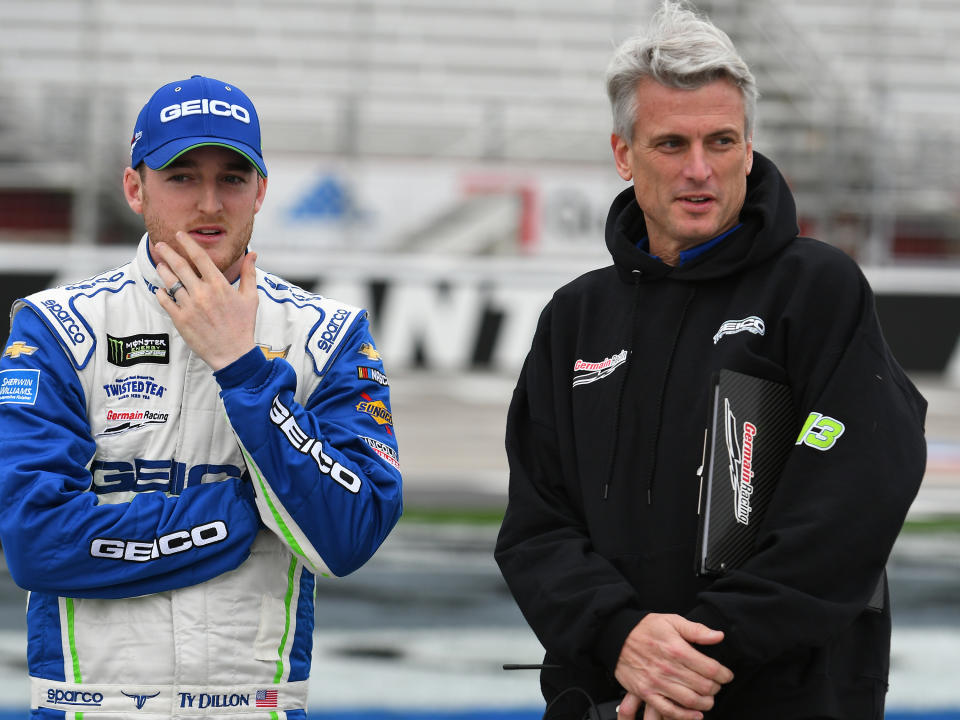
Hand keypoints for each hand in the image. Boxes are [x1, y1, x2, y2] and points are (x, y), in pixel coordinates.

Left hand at [154, 231, 258, 370]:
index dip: (188, 243)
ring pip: (170, 282)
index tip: (179, 234)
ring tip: (161, 265)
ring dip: (163, 271)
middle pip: (180, 266)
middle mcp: (202, 293)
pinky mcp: (180, 320)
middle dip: (168, 252)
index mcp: (219, 285)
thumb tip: (253, 254)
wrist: (233, 353)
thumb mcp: (250, 298)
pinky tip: (162, 290)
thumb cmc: (243, 325)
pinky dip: (162, 293)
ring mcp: (189, 306)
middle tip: (161, 244)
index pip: (200, 257)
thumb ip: (249, 273)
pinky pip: (166, 301)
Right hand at [614, 614, 732, 719]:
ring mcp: (657, 682)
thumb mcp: (672, 621)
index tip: (726, 674)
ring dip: (706, 703)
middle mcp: (668, 668)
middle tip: (717, 685)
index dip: (724, 674)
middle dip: (716, 688)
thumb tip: (719, 636)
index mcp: (677, 649)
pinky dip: (686, 716)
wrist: (616, 636)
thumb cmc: (645, 628)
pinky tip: (696, 714)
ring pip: (691, 700)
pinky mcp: (646, 693)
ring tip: (708, 698)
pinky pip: (669, 710)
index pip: (711, 668)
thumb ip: (697, 630)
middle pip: (704, 686)